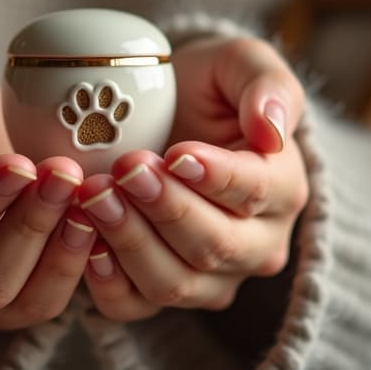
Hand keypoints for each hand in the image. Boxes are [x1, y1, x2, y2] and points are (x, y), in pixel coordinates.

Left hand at [78, 37, 308, 319]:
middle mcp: (256, 244)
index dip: (215, 176)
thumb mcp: (239, 63)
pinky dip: (107, 282)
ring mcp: (211, 278)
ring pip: (175, 282)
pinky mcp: (163, 293)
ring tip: (94, 196)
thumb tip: (272, 128)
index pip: (256, 192)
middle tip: (123, 169)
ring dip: (130, 241)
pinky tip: (86, 243)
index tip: (175, 153)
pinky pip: (136, 306)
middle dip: (164, 207)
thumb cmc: (206, 88)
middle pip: (215, 245)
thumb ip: (266, 85)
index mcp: (284, 187)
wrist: (164, 112)